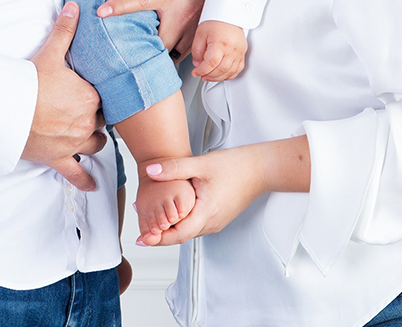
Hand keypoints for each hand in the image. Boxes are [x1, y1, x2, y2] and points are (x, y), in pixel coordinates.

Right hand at [22, 2, 105, 190]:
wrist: (5, 110)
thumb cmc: (28, 82)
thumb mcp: (50, 53)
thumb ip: (66, 30)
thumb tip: (76, 7)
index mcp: (89, 97)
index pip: (105, 97)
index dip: (101, 93)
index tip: (96, 90)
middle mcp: (86, 122)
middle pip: (102, 120)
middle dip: (97, 116)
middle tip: (90, 109)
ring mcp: (73, 143)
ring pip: (96, 144)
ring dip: (94, 140)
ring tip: (91, 134)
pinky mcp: (58, 159)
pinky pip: (76, 173)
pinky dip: (85, 179)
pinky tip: (92, 183)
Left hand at [101, 0, 206, 58]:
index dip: (120, 6)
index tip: (101, 12)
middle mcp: (184, 11)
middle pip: (156, 38)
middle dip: (139, 44)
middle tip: (121, 41)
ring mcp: (193, 26)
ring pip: (169, 51)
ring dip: (154, 51)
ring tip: (138, 46)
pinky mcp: (198, 35)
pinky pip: (180, 54)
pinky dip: (167, 53)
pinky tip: (156, 47)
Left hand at [138, 137, 310, 245]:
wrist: (261, 168)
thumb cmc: (235, 166)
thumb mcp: (201, 164)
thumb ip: (175, 168)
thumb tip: (150, 171)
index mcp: (206, 214)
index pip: (177, 235)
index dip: (157, 238)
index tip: (140, 239)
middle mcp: (212, 223)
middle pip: (181, 236)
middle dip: (159, 233)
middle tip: (140, 226)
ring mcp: (216, 221)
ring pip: (188, 231)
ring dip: (170, 227)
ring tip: (152, 218)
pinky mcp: (218, 215)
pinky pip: (196, 224)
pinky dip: (182, 221)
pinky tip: (173, 210)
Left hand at [191, 20, 245, 80]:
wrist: (229, 14)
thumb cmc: (215, 21)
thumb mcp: (200, 33)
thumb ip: (197, 50)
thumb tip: (197, 64)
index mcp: (220, 42)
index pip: (211, 63)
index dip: (202, 70)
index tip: (195, 72)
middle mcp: (232, 49)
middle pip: (221, 69)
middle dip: (209, 75)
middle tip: (201, 75)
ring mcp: (239, 52)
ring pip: (230, 72)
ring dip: (218, 77)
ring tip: (209, 76)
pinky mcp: (242, 53)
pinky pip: (238, 69)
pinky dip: (229, 75)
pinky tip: (221, 75)